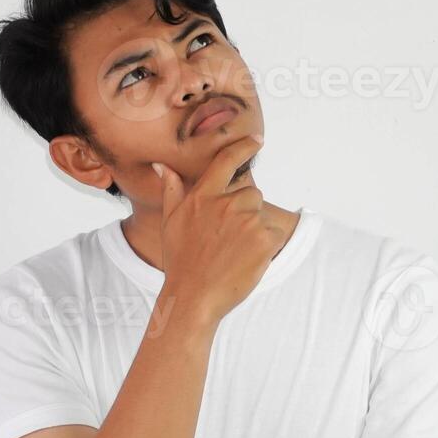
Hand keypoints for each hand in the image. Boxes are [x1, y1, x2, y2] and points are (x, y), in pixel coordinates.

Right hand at [152, 133, 286, 325]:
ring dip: (256, 229)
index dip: (244, 147)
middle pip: (251, 194)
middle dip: (246, 211)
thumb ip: (172, 190)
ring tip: (236, 251)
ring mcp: (246, 220)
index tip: (257, 140)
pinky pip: (275, 233)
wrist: (193, 296)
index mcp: (203, 196)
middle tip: (229, 239)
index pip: (227, 161)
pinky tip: (249, 259)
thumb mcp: (170, 223)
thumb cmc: (180, 261)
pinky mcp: (264, 239)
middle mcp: (225, 203)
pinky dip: (267, 246)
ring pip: (262, 214)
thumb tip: (162, 166)